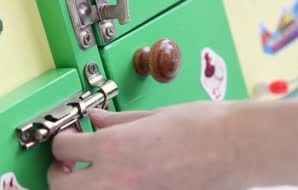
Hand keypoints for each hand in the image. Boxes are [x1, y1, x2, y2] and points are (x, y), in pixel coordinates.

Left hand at [47, 102, 243, 189]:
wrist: (238, 148)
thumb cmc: (203, 126)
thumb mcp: (151, 115)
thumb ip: (115, 121)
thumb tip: (94, 121)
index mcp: (115, 147)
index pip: (64, 147)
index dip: (61, 139)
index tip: (68, 136)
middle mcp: (117, 180)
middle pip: (60, 185)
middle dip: (59, 172)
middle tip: (70, 160)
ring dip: (80, 186)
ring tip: (90, 173)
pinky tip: (120, 179)